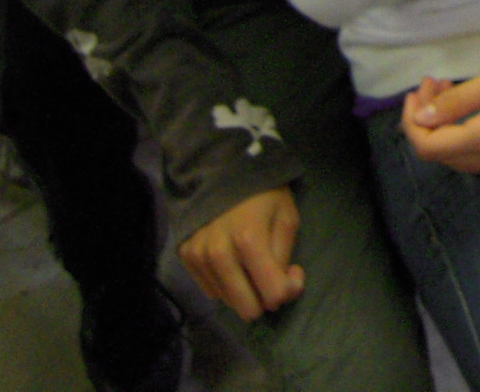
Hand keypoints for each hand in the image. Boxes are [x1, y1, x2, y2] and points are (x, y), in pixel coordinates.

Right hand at [178, 187, 304, 322]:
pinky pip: (210, 290)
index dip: (289, 289)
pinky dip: (226, 284)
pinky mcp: (186, 258)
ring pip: (228, 301)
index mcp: (249, 240)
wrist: (223, 172)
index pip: (273, 294)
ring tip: (252, 264)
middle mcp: (219, 253)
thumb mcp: (287, 219)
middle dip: (265, 298)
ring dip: (245, 291)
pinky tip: (233, 263)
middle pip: (247, 307)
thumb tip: (281, 293)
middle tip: (272, 273)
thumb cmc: (263, 195)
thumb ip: (285, 259)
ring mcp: (198, 257)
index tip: (293, 271)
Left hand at [402, 51, 479, 179]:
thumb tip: (424, 116)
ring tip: (447, 89)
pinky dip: (460, 133)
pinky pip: (474, 156)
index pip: (430, 146)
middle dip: (425, 120)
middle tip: (434, 82)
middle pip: (439, 155)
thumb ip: (462, 99)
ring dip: (441, 126)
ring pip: (455, 158)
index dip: (413, 121)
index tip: (421, 88)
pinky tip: (467, 107)